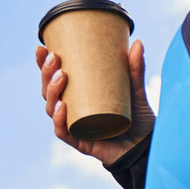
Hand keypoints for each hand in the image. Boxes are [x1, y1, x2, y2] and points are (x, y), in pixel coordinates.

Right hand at [37, 39, 155, 165]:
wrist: (147, 147)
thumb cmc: (138, 119)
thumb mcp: (136, 90)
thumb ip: (136, 69)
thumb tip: (138, 42)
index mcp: (79, 97)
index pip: (55, 80)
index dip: (44, 66)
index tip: (42, 48)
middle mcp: (73, 112)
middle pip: (49, 93)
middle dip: (46, 74)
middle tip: (55, 58)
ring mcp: (75, 127)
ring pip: (52, 109)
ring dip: (52, 92)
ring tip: (62, 76)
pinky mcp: (81, 142)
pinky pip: (64, 131)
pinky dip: (60, 119)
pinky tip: (61, 106)